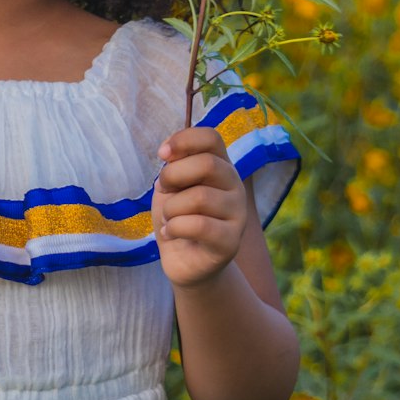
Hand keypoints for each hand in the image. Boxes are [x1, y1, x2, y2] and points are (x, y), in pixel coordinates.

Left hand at [151, 127, 247, 287]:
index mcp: (221, 166)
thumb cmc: (178, 218)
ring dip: (171, 209)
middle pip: (207, 164)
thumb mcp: (171, 187)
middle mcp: (234, 187)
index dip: (184, 139)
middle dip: (173, 176)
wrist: (185, 261)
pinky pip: (200, 225)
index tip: (162, 154)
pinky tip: (170, 234)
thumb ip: (174, 166)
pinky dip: (175, 228)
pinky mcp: (231, 242)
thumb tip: (170, 153)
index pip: (211, 138)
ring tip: (169, 219)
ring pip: (200, 197)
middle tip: (164, 192)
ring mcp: (237, 214)